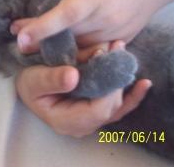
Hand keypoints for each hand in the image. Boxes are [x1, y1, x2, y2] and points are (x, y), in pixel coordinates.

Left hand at [13, 0, 173, 50]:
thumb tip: (45, 7)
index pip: (66, 14)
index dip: (42, 27)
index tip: (20, 37)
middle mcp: (105, 19)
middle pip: (67, 37)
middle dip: (40, 41)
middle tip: (20, 39)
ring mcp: (113, 35)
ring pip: (77, 49)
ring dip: (55, 48)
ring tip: (39, 42)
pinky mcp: (118, 43)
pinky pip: (91, 52)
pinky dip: (74, 51)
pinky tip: (63, 46)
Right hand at [15, 42, 151, 136]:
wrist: (30, 86)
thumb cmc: (29, 84)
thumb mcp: (33, 80)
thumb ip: (51, 79)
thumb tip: (73, 77)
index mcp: (66, 121)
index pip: (97, 112)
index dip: (108, 90)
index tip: (108, 60)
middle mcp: (81, 125)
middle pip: (110, 108)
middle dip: (117, 79)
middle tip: (117, 49)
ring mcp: (90, 119)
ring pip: (117, 107)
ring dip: (125, 83)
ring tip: (128, 59)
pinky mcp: (94, 109)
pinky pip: (117, 106)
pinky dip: (130, 95)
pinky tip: (144, 84)